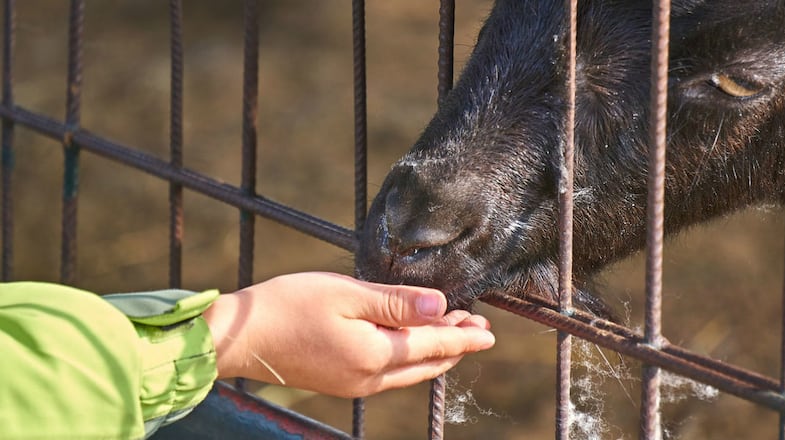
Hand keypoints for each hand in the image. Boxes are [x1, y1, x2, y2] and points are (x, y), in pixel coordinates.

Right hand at [203, 272, 494, 397]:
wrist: (240, 337)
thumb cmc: (289, 306)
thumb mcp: (347, 294)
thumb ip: (397, 303)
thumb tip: (441, 307)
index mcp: (374, 354)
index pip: (434, 346)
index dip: (464, 337)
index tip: (488, 330)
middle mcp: (369, 378)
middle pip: (426, 364)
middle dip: (455, 345)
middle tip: (478, 327)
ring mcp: (353, 384)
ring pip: (409, 371)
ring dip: (434, 352)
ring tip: (452, 333)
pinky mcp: (340, 382)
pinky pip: (389, 374)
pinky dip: (409, 357)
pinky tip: (411, 343)